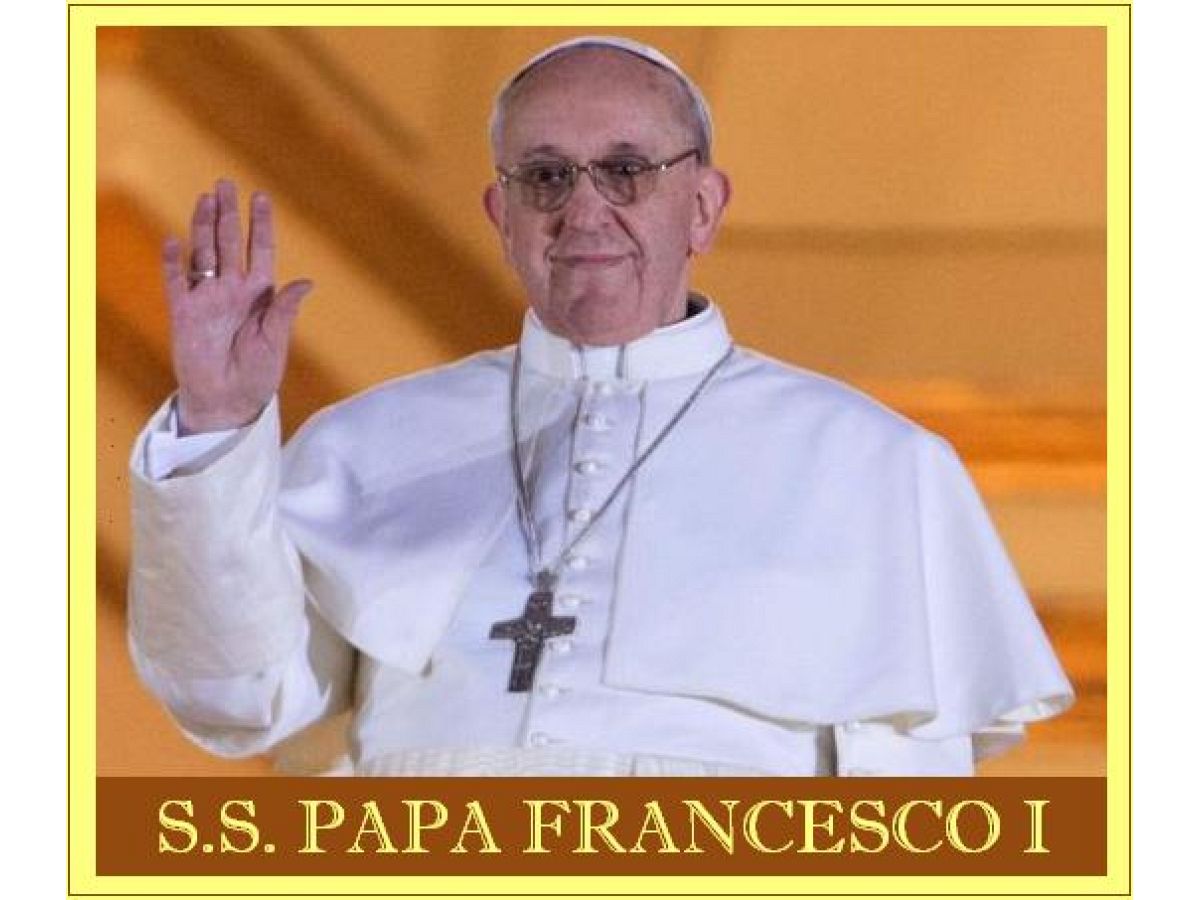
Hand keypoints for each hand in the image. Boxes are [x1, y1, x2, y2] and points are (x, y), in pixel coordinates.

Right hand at [162, 179, 312, 433]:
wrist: (228, 401)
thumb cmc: (258, 375)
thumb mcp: (276, 341)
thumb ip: (285, 310)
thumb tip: (307, 282)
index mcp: (260, 295)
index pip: (261, 251)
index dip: (260, 225)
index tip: (261, 197)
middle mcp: (233, 290)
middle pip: (229, 243)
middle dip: (228, 214)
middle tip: (225, 184)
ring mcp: (206, 299)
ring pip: (204, 253)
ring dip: (203, 227)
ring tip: (205, 199)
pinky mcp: (183, 313)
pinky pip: (176, 282)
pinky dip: (174, 262)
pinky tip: (175, 241)